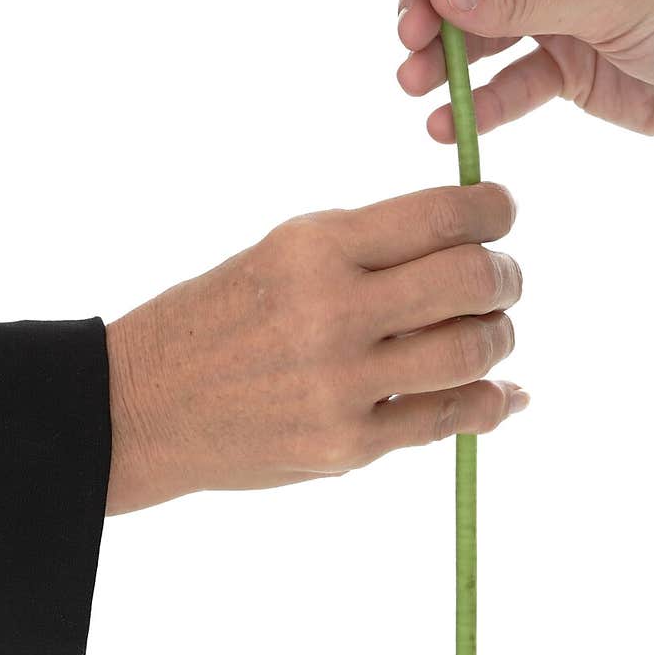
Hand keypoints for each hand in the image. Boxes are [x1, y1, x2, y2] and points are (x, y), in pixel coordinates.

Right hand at [105, 184, 524, 514]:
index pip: (440, 215)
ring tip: (487, 331)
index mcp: (315, 248)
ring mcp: (341, 385)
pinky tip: (500, 392)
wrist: (147, 403)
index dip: (494, 208)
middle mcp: (332, 311)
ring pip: (473, 352)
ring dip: (500, 336)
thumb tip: (474, 238)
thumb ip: (374, 245)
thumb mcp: (286, 251)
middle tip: (502, 278)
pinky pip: (450, 419)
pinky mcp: (347, 446)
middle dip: (506, 276)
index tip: (504, 211)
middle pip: (471, 280)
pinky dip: (491, 402)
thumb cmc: (226, 314)